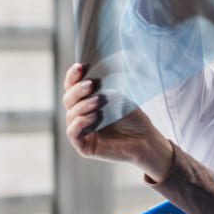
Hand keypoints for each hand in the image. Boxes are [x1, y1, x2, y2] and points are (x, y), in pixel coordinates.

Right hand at [62, 63, 173, 178]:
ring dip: (82, 105)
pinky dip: (80, 122)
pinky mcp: (83, 146)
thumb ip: (103, 86)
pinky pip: (72, 133)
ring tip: (98, 100)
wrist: (146, 139)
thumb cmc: (133, 117)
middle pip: (68, 100)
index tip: (81, 66)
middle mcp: (80, 116)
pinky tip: (94, 116)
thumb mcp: (118, 97)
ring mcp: (81, 132)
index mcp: (85, 102)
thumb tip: (93, 68)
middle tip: (91, 84)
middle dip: (77, 90)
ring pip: (70, 115)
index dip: (73, 76)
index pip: (71, 87)